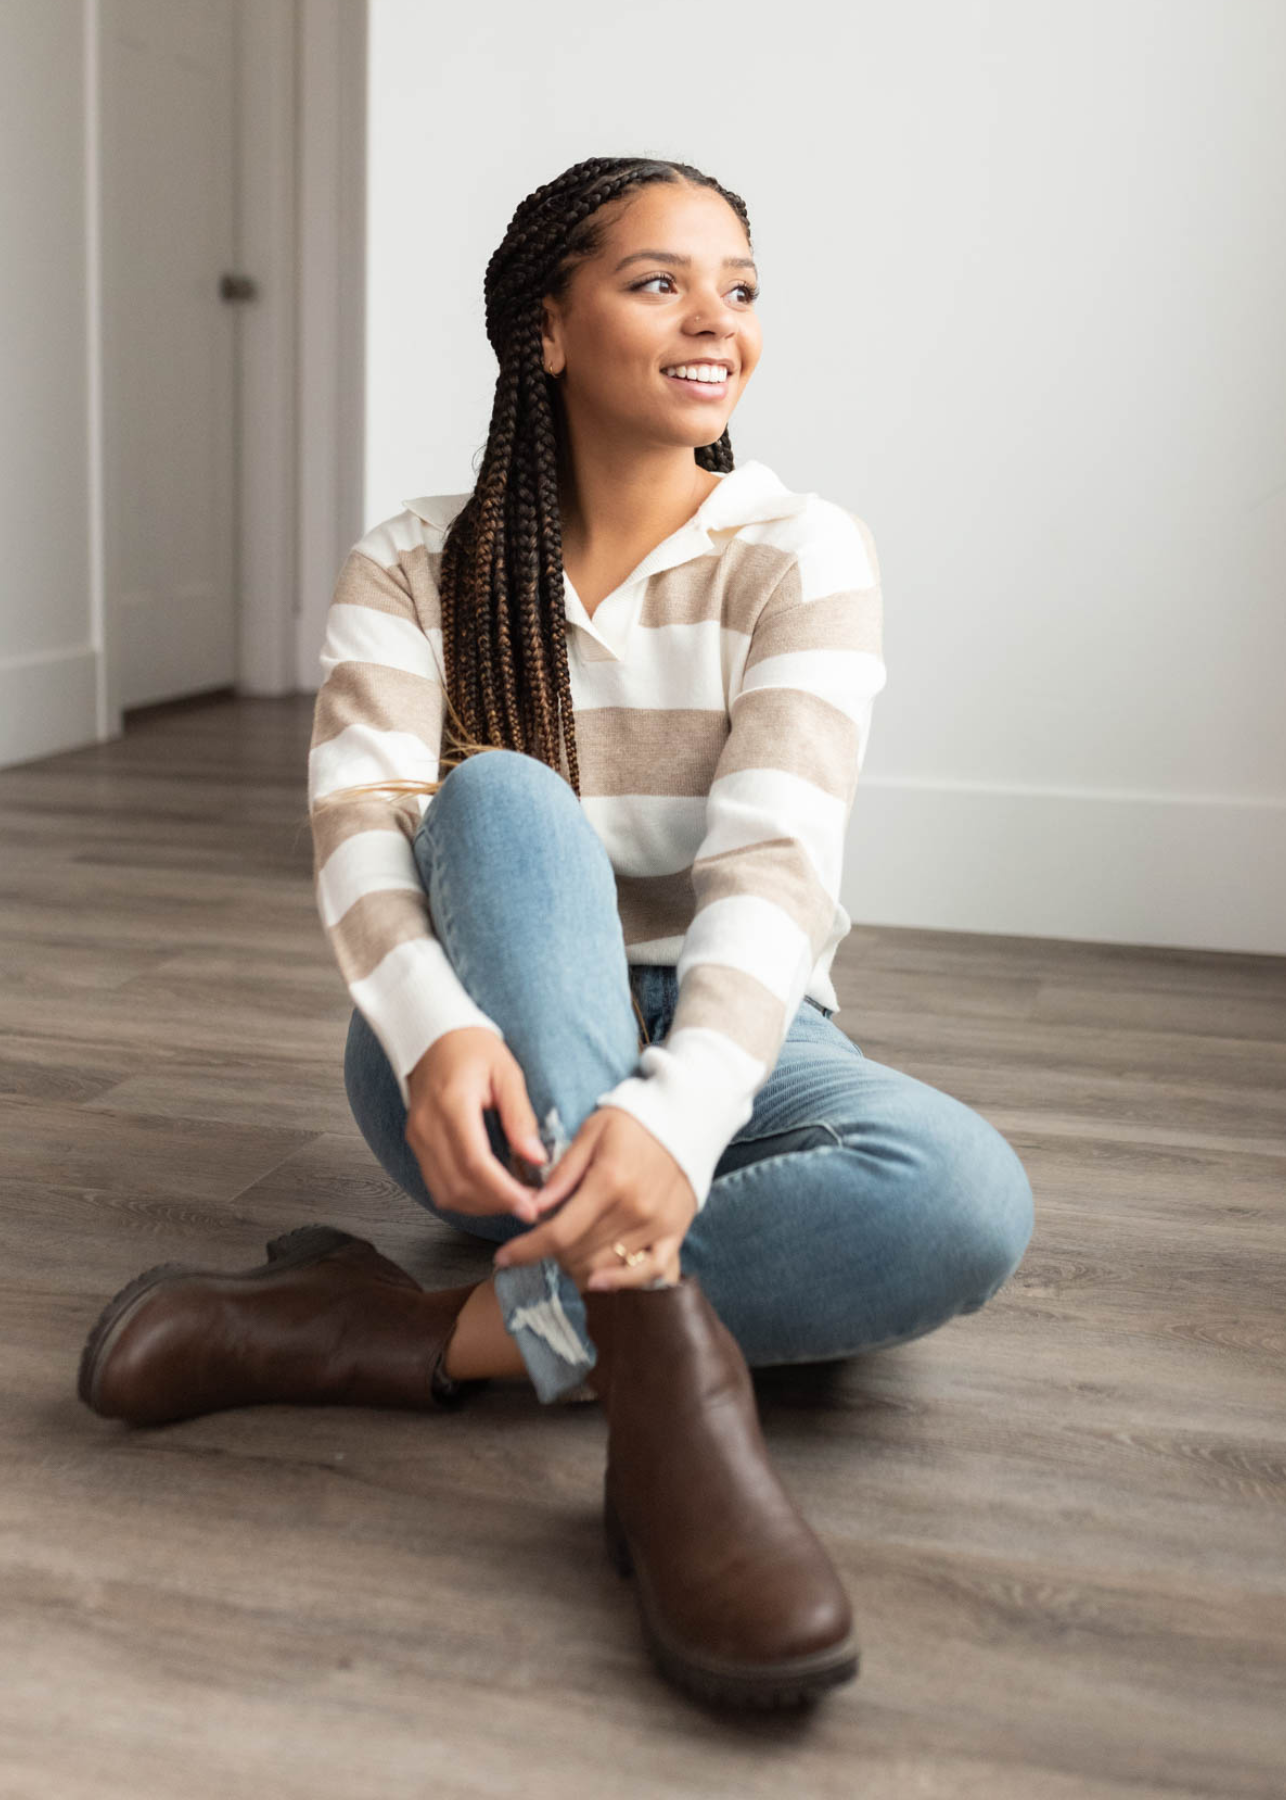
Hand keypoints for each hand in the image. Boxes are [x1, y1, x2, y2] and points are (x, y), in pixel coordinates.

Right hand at [405, 1028, 550, 1223]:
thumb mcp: (506, 1073)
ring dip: (480, 1206)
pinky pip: (437, 1184)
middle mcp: (428, 1127)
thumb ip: (520, 1117)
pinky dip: (465, 1196)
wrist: (433, 1034)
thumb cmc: (470, 1046)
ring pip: (445, 1193)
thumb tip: (537, 1157)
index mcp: (452, 1105)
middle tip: (529, 1206)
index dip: (503, 1192)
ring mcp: (418, 1137)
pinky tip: (489, 1191)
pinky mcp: (417, 1144)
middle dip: (496, 1204)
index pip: (475, 1163)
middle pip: (459, 1186)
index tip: (530, 1205)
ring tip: (512, 1200)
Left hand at [491, 1105, 697, 1290]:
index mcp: (609, 1182)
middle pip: (578, 1254)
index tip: (503, 1258)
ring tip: (565, 1253)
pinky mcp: (675, 1232)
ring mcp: (657, 1225)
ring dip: (576, 1266)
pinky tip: (598, 1282)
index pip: (558, 1233)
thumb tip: (533, 1207)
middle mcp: (633, 1210)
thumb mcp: (591, 1132)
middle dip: (549, 1254)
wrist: (686, 1117)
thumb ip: (563, 1173)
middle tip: (541, 1240)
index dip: (526, 1250)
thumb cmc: (632, 1122)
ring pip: (605, 1266)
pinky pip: (650, 1272)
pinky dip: (622, 1282)